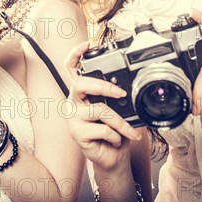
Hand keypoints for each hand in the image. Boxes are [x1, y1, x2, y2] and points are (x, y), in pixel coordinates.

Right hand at [64, 42, 141, 171]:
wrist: (113, 157)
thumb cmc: (114, 130)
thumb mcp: (117, 109)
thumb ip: (116, 96)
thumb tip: (127, 89)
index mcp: (81, 92)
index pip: (71, 69)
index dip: (75, 54)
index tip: (86, 44)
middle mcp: (73, 102)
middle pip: (80, 84)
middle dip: (103, 86)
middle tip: (121, 94)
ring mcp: (73, 118)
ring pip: (99, 110)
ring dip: (120, 122)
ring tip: (129, 131)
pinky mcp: (77, 134)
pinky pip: (102, 129)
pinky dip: (116, 135)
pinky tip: (116, 140)